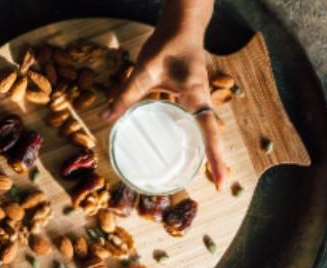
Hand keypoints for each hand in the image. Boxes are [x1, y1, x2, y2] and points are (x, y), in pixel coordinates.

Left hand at [100, 0, 227, 189]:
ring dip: (207, 148)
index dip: (215, 158)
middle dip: (215, 159)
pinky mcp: (191, 94)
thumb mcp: (144, 70)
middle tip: (216, 184)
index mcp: (195, 96)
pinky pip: (195, 119)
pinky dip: (193, 134)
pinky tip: (180, 143)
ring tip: (205, 171)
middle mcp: (201, 100)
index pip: (208, 132)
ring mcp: (199, 97)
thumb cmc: (167, 44)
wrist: (182, 24)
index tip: (220, 181)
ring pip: (205, 128)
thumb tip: (105, 117)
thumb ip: (126, 95)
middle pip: (211, 135)